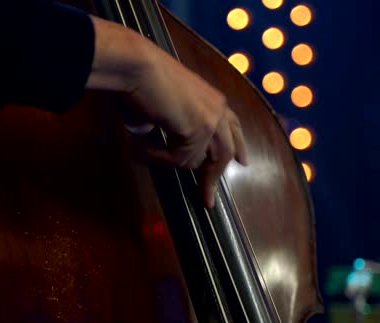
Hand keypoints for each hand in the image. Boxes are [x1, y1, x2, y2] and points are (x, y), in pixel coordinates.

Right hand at [86, 16, 246, 207]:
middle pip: (225, 152)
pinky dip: (157, 157)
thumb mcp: (162, 110)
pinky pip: (179, 159)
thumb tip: (157, 150)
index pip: (233, 127)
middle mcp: (218, 108)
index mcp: (213, 99)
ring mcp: (212, 120)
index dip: (238, 147)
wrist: (137, 66)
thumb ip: (169, 130)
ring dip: (166, 161)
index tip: (242, 163)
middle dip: (212, 179)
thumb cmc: (141, 81)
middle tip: (207, 200)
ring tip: (139, 150)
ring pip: (197, 161)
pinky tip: (140, 145)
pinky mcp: (200, 129)